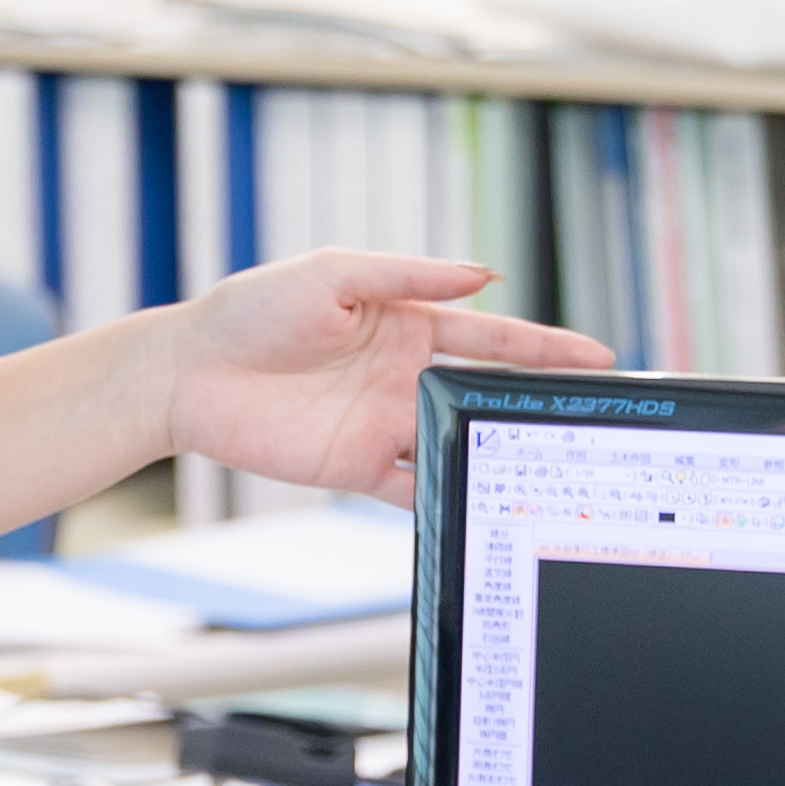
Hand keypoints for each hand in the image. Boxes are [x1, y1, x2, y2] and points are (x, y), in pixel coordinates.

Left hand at [161, 251, 610, 505]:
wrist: (188, 371)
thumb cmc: (253, 309)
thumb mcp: (332, 273)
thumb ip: (408, 275)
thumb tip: (483, 274)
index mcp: (407, 323)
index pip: (493, 338)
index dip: (546, 349)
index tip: (597, 360)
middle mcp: (404, 376)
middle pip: (488, 394)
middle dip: (540, 408)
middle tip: (594, 425)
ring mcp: (384, 424)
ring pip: (460, 444)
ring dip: (501, 457)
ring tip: (555, 476)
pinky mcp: (355, 467)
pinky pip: (412, 491)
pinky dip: (446, 501)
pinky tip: (483, 512)